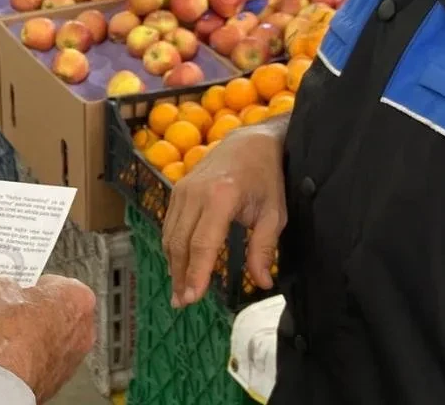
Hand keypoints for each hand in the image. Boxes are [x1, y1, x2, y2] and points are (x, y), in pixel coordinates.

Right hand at [0, 275, 95, 403]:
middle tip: (8, 310)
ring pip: (49, 336)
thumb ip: (1, 283)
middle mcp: (84, 327)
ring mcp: (74, 356)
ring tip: (3, 334)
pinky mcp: (60, 378)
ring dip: (30, 334)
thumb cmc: (7, 337)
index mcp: (78, 297)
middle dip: (31, 310)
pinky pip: (42, 358)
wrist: (2, 380)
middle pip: (54, 310)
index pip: (52, 282)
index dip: (29, 285)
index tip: (15, 289)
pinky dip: (28, 356)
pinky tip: (7, 354)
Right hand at [162, 115, 288, 308]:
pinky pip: (169, 224)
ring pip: (170, 235)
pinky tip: (178, 265)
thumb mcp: (274, 214)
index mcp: (221, 197)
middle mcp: (195, 193)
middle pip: (181, 243)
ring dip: (173, 265)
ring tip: (179, 290)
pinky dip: (172, 248)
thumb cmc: (267, 179)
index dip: (196, 274)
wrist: (250, 142)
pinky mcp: (177, 189)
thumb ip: (264, 249)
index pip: (202, 244)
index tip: (192, 298)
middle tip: (182, 302)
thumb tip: (261, 283)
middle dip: (180, 276)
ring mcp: (182, 190)